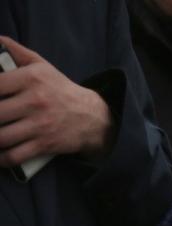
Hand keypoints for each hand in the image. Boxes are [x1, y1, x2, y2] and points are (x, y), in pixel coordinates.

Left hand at [0, 36, 113, 165]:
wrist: (93, 117)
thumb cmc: (61, 90)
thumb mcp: (42, 66)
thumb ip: (16, 52)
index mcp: (32, 78)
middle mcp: (36, 101)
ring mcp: (41, 125)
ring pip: (1, 136)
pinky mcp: (45, 144)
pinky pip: (15, 155)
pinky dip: (1, 158)